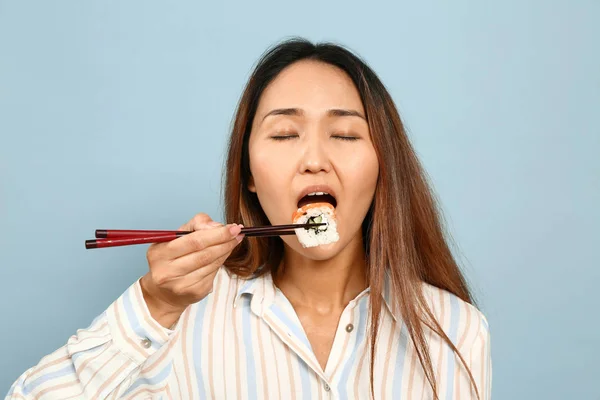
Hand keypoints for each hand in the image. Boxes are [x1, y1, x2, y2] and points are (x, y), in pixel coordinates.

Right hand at [139, 213, 243, 327]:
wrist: (164, 291)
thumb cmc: (171, 258)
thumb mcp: (175, 236)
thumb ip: (196, 224)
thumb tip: (217, 226)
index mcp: (160, 254)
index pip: (194, 241)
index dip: (217, 234)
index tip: (232, 227)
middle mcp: (168, 272)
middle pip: (205, 254)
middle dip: (225, 241)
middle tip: (238, 233)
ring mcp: (181, 285)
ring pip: (212, 264)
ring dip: (226, 251)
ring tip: (234, 241)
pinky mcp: (194, 293)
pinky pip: (213, 274)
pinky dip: (221, 262)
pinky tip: (224, 255)